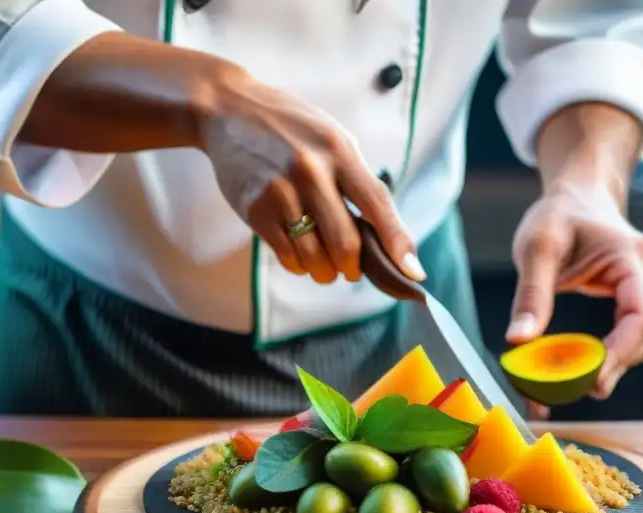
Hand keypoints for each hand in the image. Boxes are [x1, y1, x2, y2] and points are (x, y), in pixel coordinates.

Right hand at [198, 64, 423, 284]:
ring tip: (324, 265)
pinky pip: (288, 256)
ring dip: (325, 272)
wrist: (229, 111)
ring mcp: (281, 191)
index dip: (398, 242)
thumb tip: (387, 236)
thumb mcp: (334, 139)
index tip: (413, 271)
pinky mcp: (256, 209)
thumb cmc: (292, 128)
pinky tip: (299, 253)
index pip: (378, 204)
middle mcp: (312, 171)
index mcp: (340, 151)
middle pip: (346, 243)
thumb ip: (358, 181)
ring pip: (316, 257)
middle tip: (351, 270)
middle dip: (353, 267)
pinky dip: (299, 265)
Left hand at [505, 180, 642, 401]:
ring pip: (642, 340)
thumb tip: (518, 342)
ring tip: (574, 383)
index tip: (590, 381)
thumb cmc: (558, 214)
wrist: (577, 194)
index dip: (619, 354)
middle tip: (578, 392)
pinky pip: (630, 333)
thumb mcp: (537, 247)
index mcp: (634, 258)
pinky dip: (608, 353)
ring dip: (613, 364)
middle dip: (615, 366)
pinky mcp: (637, 295)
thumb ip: (531, 294)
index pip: (641, 317)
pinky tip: (580, 366)